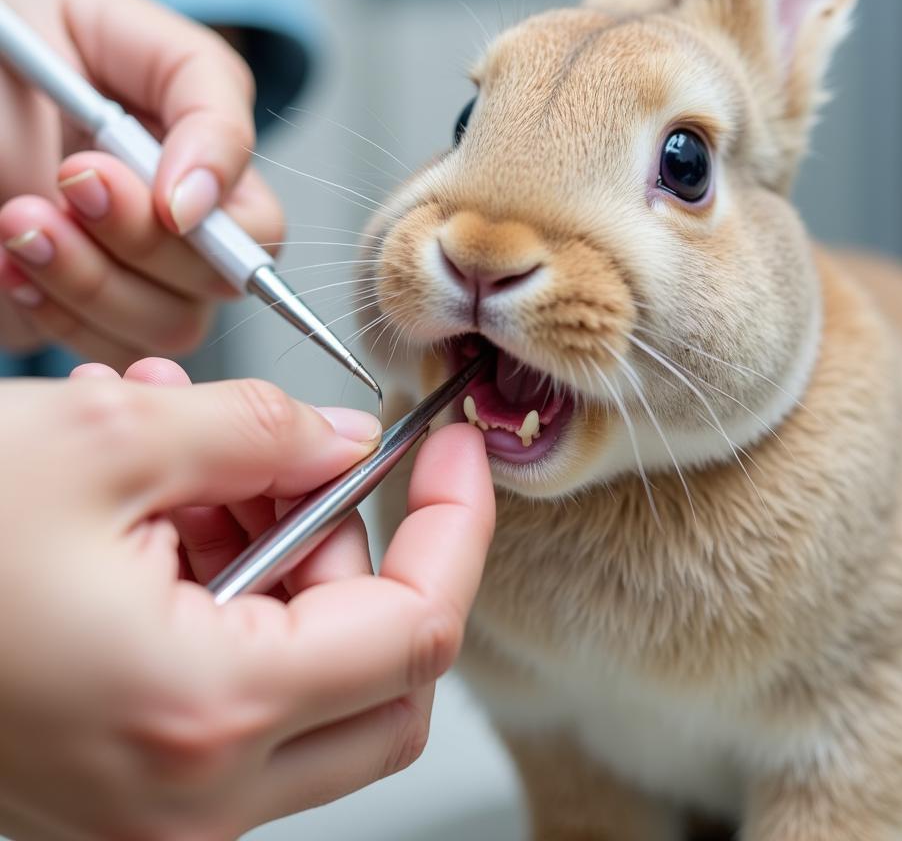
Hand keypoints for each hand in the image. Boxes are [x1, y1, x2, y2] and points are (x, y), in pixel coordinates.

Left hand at [0, 0, 283, 365]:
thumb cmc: (3, 44)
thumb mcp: (101, 22)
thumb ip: (198, 94)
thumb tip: (201, 201)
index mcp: (202, 154)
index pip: (259, 223)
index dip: (215, 225)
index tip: (142, 190)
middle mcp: (182, 222)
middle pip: (224, 282)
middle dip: (140, 242)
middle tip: (64, 181)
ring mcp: (135, 277)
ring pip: (172, 328)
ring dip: (88, 279)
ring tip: (14, 218)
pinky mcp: (85, 318)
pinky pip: (110, 353)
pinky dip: (54, 313)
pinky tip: (8, 260)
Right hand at [0, 361, 494, 840]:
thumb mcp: (107, 442)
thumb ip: (261, 432)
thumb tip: (349, 442)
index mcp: (203, 711)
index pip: (419, 629)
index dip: (458, 524)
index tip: (460, 450)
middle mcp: (191, 794)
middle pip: (384, 674)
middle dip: (358, 551)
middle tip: (291, 468)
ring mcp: (159, 806)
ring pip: (314, 680)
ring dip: (280, 556)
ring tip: (190, 461)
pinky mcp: (128, 786)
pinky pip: (238, 687)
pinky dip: (230, 593)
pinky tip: (159, 512)